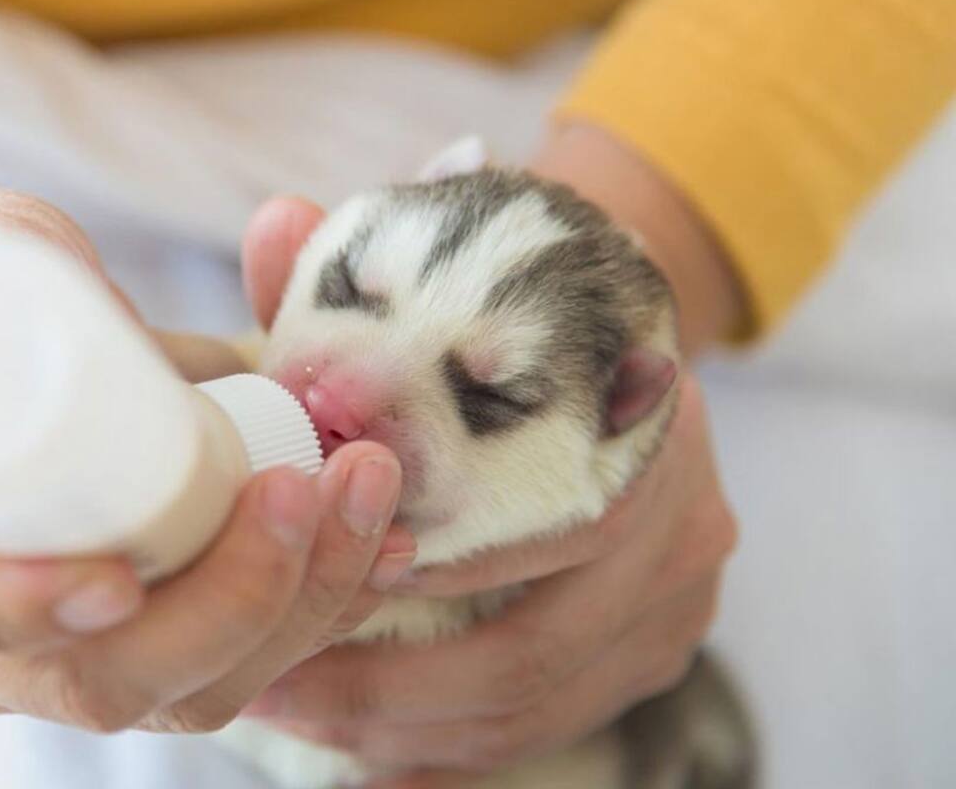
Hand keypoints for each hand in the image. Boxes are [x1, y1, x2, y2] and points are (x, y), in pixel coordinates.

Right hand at [0, 60, 415, 734]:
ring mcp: (75, 643)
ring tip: (368, 479)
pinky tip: (386, 533)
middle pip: (92, 680)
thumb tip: (285, 230)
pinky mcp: (160, 622)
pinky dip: (324, 597)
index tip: (115, 577)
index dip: (10, 614)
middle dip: (222, 601)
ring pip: (194, 683)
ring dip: (301, 598)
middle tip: (299, 488)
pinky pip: (247, 650)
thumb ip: (77, 261)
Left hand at [238, 190, 737, 784]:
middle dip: (391, 682)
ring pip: (539, 705)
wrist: (622, 339)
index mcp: (641, 430)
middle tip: (273, 683)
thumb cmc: (514, 327)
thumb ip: (355, 270)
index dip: (418, 573)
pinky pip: (552, 725)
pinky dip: (458, 747)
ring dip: (411, 728)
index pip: (533, 532)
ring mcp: (678, 600)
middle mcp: (682, 526)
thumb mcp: (445, 290)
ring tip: (300, 716)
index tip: (303, 586)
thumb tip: (277, 222)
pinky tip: (373, 754)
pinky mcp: (653, 648)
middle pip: (533, 647)